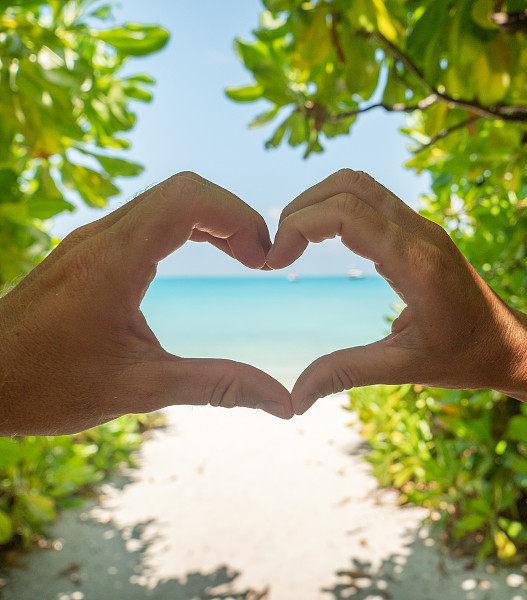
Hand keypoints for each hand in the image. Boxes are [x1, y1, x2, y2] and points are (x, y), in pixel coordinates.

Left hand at [0, 172, 292, 435]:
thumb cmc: (46, 386)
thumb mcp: (140, 390)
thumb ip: (217, 387)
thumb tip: (283, 403)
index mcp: (114, 260)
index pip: (189, 199)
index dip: (240, 217)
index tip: (264, 259)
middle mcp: (101, 236)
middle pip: (184, 189)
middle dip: (234, 215)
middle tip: (261, 258)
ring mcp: (91, 240)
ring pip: (166, 199)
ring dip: (213, 219)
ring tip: (244, 256)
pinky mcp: (87, 252)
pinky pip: (148, 217)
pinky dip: (188, 227)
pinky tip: (204, 256)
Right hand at [267, 169, 526, 413]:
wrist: (511, 346)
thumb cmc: (466, 358)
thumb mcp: (405, 368)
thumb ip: (347, 373)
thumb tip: (294, 399)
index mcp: (417, 261)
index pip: (345, 212)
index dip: (299, 225)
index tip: (275, 260)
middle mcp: (421, 233)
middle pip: (347, 185)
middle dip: (301, 209)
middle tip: (278, 251)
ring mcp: (423, 227)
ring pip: (359, 185)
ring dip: (318, 203)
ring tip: (293, 242)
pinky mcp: (421, 232)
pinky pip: (372, 200)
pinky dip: (337, 208)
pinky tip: (321, 241)